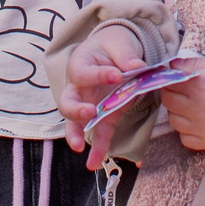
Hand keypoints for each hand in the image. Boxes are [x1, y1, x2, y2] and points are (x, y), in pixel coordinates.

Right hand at [58, 23, 153, 159]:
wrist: (114, 49)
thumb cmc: (113, 44)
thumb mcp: (120, 42)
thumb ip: (125, 54)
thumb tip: (137, 67)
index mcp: (80, 64)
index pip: (83, 73)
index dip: (98, 75)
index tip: (117, 75)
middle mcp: (79, 88)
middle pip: (68, 102)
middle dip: (76, 110)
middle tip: (90, 112)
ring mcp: (88, 104)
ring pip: (75, 123)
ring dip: (77, 135)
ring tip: (80, 148)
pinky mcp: (103, 116)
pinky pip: (98, 133)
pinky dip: (98, 148)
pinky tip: (95, 163)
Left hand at [159, 54, 204, 152]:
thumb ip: (196, 62)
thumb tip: (174, 63)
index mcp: (200, 86)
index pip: (169, 82)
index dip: (170, 77)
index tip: (174, 76)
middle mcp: (197, 108)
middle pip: (168, 101)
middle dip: (171, 93)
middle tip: (183, 89)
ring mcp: (202, 127)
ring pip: (174, 121)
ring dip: (177, 112)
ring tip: (190, 105)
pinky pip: (185, 139)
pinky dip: (186, 131)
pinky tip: (196, 121)